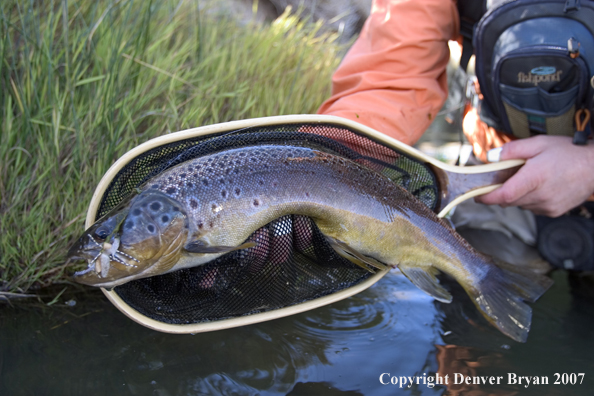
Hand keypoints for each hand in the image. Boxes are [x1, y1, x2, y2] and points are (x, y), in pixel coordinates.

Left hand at [475, 135, 593, 216]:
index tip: (476, 195)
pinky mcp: (553, 211)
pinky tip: (539, 187)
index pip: (503, 195)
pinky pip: (532, 208)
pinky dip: (529, 199)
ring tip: (526, 179)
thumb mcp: (539, 143)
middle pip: (508, 201)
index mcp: (534, 178)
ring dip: (516, 195)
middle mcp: (540, 195)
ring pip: (519, 205)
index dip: (486, 197)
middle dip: (500, 192)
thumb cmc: (569, 152)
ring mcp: (547, 205)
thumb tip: (491, 157)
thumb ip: (512, 150)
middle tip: (502, 179)